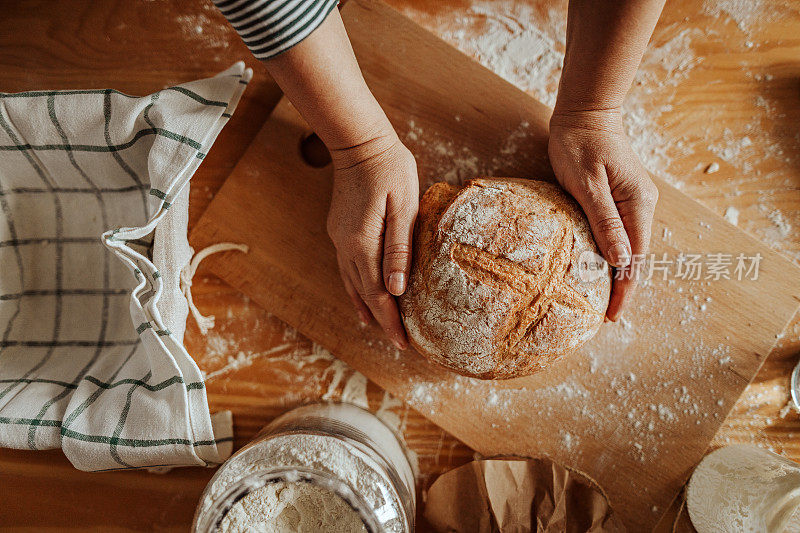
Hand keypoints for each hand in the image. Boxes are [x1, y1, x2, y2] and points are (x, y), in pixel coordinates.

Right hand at [327, 132, 418, 349]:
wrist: (358, 142)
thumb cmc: (389, 168)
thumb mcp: (403, 205)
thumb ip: (399, 248)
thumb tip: (396, 289)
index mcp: (363, 243)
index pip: (377, 294)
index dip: (390, 321)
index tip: (404, 343)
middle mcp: (346, 246)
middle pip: (363, 294)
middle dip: (381, 319)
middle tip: (398, 341)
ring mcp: (340, 238)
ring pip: (351, 283)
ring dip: (365, 306)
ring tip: (378, 326)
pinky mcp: (339, 230)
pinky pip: (347, 268)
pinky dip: (356, 287)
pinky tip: (362, 293)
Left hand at [548, 108, 658, 320]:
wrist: (584, 112)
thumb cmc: (580, 144)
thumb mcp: (587, 184)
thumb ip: (604, 222)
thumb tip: (621, 260)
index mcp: (637, 204)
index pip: (635, 259)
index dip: (624, 290)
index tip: (612, 317)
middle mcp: (642, 205)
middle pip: (635, 257)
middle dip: (621, 287)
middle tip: (603, 316)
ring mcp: (633, 201)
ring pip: (628, 247)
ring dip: (616, 273)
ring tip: (599, 300)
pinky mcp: (621, 198)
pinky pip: (619, 234)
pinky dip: (610, 254)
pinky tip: (597, 267)